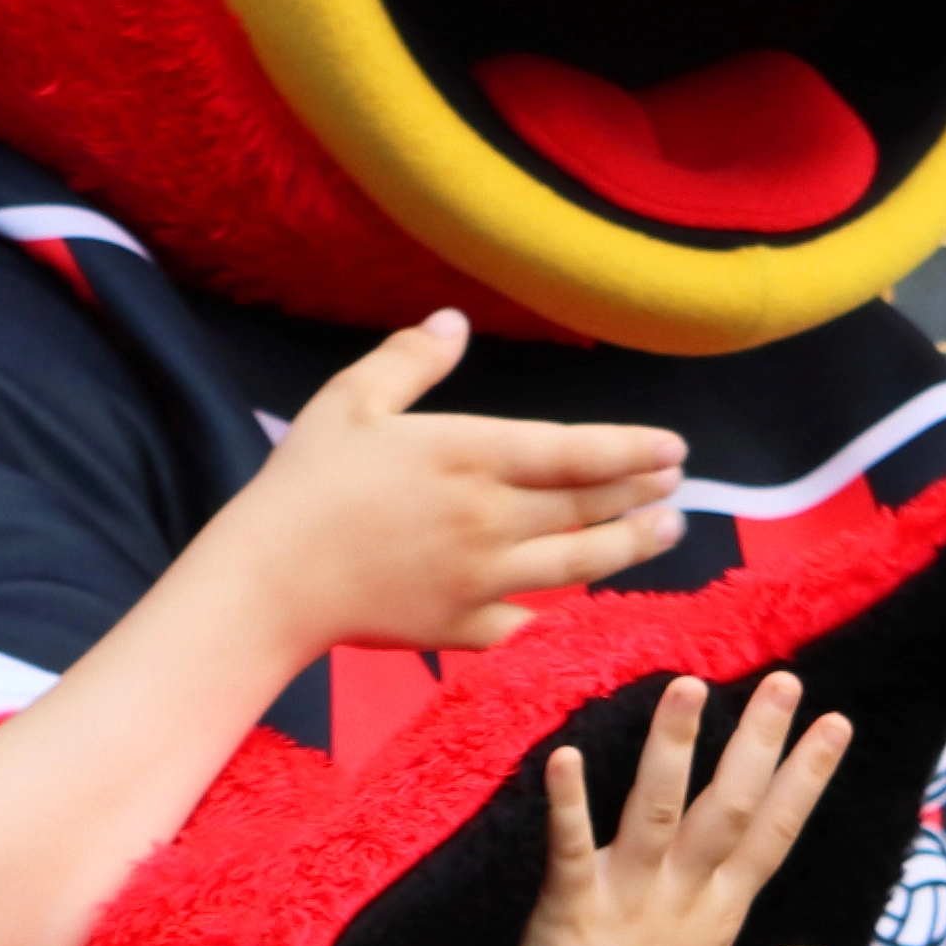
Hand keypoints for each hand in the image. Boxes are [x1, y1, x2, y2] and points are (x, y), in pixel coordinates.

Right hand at [205, 311, 686, 657]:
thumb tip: (454, 321)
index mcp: (469, 456)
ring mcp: (483, 579)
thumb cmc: (302, 485)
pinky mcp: (464, 625)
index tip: (673, 448)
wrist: (269, 583)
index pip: (577, 452)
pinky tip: (567, 597)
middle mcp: (491, 519)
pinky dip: (551, 604)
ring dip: (630, 546)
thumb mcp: (348, 403)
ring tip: (664, 530)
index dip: (633, 450)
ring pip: (580, 564)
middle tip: (676, 485)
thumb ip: (409, 361)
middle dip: (642, 493)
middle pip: (589, 507)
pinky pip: (526, 616)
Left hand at [517, 672, 850, 945]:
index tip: (836, 724)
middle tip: (787, 681)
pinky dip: (568, 802)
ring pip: (660, 811)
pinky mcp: (572, 906)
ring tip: (689, 686)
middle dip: (762, 742)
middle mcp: (685, 898)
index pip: (775, 832)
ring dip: (673, 749)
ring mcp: (630, 899)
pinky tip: (564, 754)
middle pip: (733, 808)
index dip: (806, 776)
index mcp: (722, 914)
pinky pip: (571, 846)